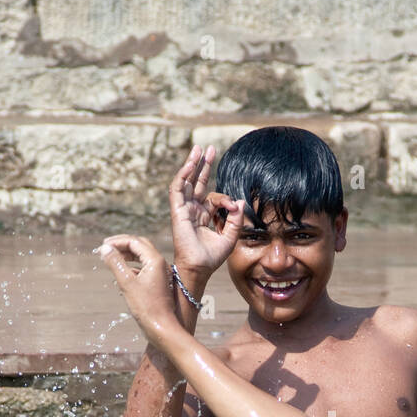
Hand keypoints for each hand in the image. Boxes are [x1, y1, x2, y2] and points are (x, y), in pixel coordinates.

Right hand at [98, 235, 181, 346]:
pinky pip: (143, 269)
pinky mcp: (157, 283)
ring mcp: (160, 273)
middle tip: (105, 248)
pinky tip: (121, 273)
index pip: (134, 242)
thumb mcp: (126, 283)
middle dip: (122, 245)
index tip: (102, 247)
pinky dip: (131, 267)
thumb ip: (115, 263)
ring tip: (111, 259)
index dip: (117, 242)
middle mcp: (160, 264)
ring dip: (126, 256)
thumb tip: (104, 248)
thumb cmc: (146, 307)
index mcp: (155, 260)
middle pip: (139, 246)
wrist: (161, 327)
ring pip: (141, 257)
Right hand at [169, 145, 244, 276]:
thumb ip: (235, 219)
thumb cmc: (212, 257)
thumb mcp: (230, 236)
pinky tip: (191, 164)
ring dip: (192, 165)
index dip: (224, 198)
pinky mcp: (177, 210)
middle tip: (209, 148)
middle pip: (197, 182)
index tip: (232, 204)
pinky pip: (178, 188)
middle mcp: (192, 210)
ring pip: (187, 182)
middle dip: (204, 165)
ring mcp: (184, 209)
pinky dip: (184, 176)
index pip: (213, 197)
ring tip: (198, 149)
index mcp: (203, 215)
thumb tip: (238, 201)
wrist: (200, 268)